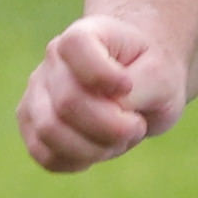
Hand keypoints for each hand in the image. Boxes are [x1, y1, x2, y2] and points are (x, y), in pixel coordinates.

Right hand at [17, 11, 185, 170]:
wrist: (139, 80)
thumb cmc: (150, 73)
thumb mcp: (164, 76)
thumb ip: (142, 89)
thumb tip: (111, 111)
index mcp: (83, 35)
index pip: (76, 46)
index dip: (104, 76)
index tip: (128, 85)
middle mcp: (53, 61)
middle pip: (67, 104)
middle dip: (111, 127)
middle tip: (136, 124)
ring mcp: (37, 93)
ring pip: (50, 133)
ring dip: (95, 148)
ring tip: (118, 139)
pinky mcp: (33, 126)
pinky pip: (46, 156)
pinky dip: (78, 161)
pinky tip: (99, 148)